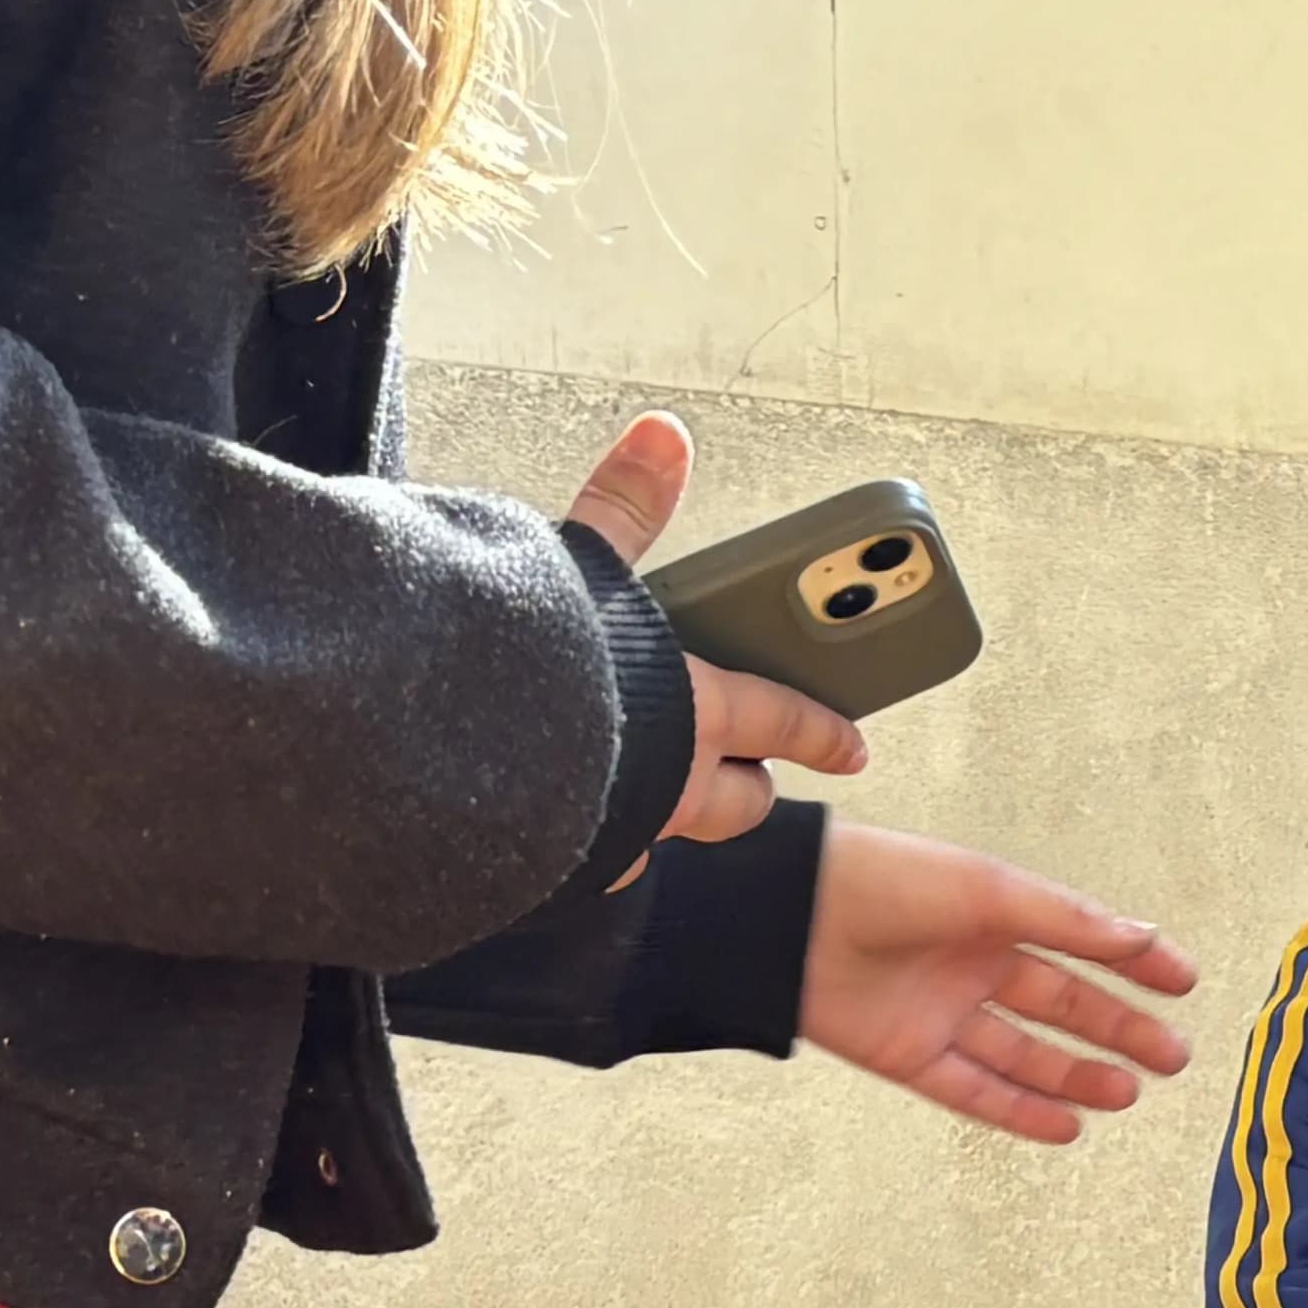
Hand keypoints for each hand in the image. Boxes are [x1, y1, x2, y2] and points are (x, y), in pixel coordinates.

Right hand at [566, 415, 870, 867]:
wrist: (453, 761)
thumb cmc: (532, 670)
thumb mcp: (586, 567)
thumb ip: (625, 506)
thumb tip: (662, 436)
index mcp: (698, 713)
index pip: (784, 724)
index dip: (825, 734)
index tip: (853, 748)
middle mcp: (672, 788)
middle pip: (741, 803)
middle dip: (751, 786)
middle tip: (748, 767)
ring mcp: (621, 839)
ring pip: (672, 837)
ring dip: (673, 816)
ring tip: (652, 793)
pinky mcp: (562, 871)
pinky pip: (594, 864)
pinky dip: (594, 845)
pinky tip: (567, 828)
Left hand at [798, 822, 1196, 1141]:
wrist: (790, 916)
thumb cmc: (886, 882)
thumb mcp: (986, 892)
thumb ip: (1066, 920)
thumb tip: (1142, 937)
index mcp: (994, 915)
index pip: (1081, 945)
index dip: (1134, 965)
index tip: (1184, 983)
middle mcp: (973, 967)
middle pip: (1062, 1007)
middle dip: (1120, 1031)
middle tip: (1175, 1056)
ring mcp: (942, 1015)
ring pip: (1025, 1056)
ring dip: (1078, 1076)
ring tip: (1131, 1094)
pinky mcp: (908, 1057)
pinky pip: (975, 1092)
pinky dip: (1020, 1112)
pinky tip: (1068, 1127)